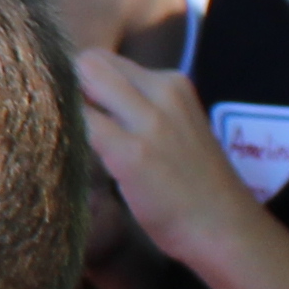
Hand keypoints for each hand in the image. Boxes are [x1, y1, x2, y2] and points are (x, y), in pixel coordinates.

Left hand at [75, 46, 255, 260]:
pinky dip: (65, 133)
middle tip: (70, 126)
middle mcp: (161, 91)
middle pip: (90, 62)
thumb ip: (138, 108)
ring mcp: (148, 121)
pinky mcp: (130, 153)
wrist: (223, 228)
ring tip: (69, 141)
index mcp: (173, 83)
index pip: (107, 60)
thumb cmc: (193, 186)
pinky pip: (80, 124)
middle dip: (70, 87)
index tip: (80, 112)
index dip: (85, 83)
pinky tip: (68, 155)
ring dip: (65, 108)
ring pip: (81, 83)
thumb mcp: (175, 128)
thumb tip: (85, 98)